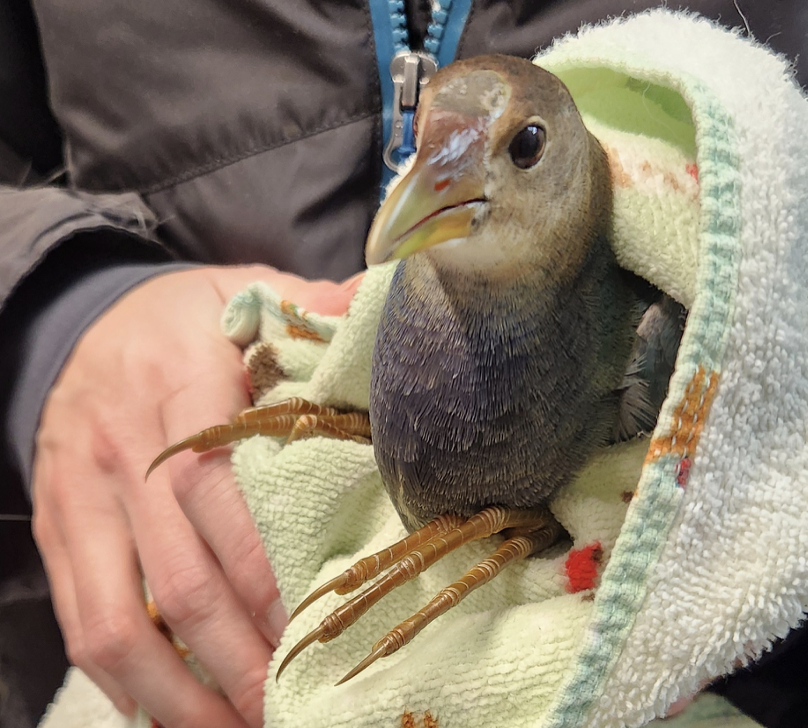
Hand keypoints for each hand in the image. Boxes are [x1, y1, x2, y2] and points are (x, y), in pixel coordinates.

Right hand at [31, 265, 361, 726]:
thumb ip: (312, 305)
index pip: (221, 493)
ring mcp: (84, 495)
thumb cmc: (187, 314)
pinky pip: (83, 618)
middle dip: (240, 656)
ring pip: (121, 620)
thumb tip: (380, 304)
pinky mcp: (59, 526)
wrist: (85, 314)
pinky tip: (175, 711)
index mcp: (182, 383)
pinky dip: (126, 678)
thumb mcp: (247, 290)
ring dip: (181, 693)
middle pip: (181, 576)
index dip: (267, 573)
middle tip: (296, 705)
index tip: (319, 627)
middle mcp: (126, 448)